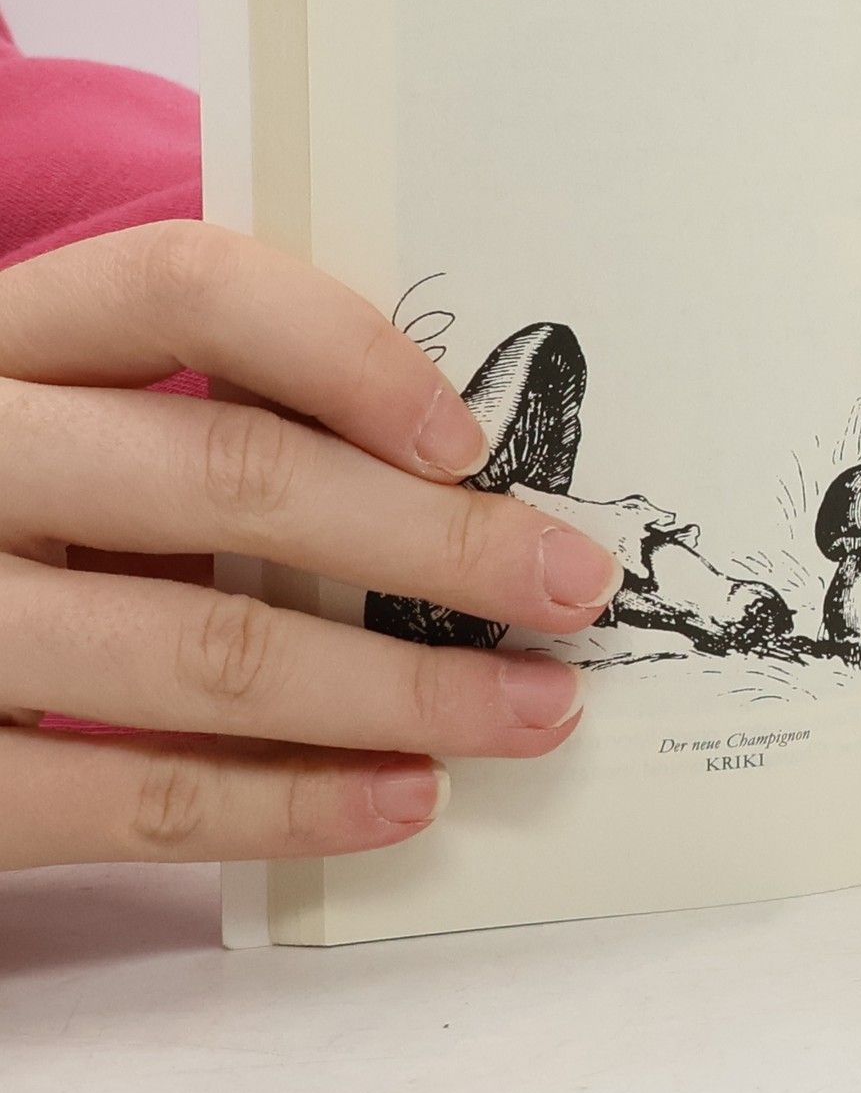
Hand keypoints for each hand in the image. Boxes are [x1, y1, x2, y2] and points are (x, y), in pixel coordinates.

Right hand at [0, 222, 620, 868]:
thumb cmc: (15, 499)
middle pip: (227, 476)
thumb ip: (208, 417)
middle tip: (572, 587)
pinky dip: (289, 805)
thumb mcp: (76, 422)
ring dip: (398, 691)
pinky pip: (127, 802)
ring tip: (531, 711)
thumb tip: (457, 478)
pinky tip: (403, 797)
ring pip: (201, 648)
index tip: (471, 439)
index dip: (343, 351)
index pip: (185, 287)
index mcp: (11, 337)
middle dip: (432, 542)